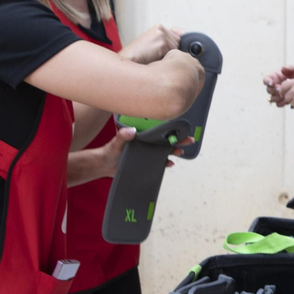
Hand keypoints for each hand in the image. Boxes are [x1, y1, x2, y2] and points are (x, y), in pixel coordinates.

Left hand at [67, 125, 192, 186]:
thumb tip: (131, 131)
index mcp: (142, 135)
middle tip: (189, 139)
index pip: (159, 130)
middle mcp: (146, 143)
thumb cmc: (109, 151)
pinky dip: (165, 163)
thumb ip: (122, 136)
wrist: (104, 166)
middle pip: (166, 140)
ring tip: (180, 152)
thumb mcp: (115, 143)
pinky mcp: (145, 163)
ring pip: (164, 151)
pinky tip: (170, 164)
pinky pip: (158, 163)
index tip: (181, 128)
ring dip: (174, 151)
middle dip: (178, 139)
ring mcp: (147, 153)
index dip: (171, 129)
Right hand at [120, 24, 182, 63]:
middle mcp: (161, 29)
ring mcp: (162, 36)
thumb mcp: (153, 41)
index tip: (169, 49)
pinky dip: (164, 58)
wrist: (129, 57)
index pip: (176, 34)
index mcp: (158, 27)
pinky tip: (154, 58)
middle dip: (171, 49)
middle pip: (177, 41)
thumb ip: (165, 39)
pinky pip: (171, 54)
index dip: (174, 43)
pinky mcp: (162, 44)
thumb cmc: (139, 52)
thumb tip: (181, 41)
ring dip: (168, 54)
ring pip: (175, 48)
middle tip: (158, 53)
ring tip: (155, 55)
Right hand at [263, 65, 293, 104]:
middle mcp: (273, 87)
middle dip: (274, 90)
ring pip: (272, 98)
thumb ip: (290, 68)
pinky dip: (282, 103)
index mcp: (274, 78)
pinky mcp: (281, 101)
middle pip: (269, 90)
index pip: (266, 80)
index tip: (272, 83)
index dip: (267, 82)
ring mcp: (276, 95)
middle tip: (280, 89)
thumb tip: (282, 69)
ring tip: (284, 95)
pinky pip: (278, 104)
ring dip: (277, 97)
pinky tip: (287, 100)